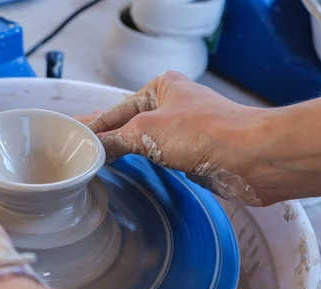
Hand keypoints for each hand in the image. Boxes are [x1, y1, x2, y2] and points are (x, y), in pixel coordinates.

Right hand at [78, 71, 271, 205]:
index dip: (91, 127)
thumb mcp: (146, 131)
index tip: (69, 138)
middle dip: (103, 139)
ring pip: (141, 142)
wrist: (251, 157)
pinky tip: (123, 169)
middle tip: (74, 151)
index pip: (114, 111)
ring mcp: (181, 131)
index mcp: (159, 88)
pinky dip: (138, 163)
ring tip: (91, 162)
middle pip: (126, 125)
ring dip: (120, 153)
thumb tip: (91, 149)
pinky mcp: (190, 153)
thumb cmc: (205, 132)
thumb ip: (114, 140)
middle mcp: (170, 106)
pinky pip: (155, 157)